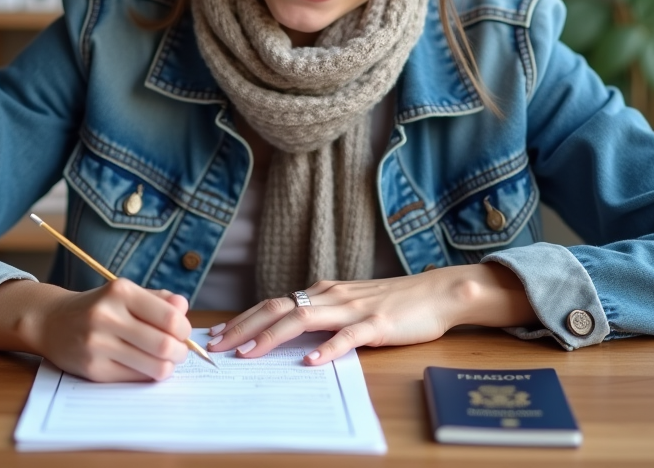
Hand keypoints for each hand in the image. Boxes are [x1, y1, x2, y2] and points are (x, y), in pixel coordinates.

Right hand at [0, 278, 190, 381]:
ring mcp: (97, 345)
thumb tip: (183, 308)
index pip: (170, 317)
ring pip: (154, 366)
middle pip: (164, 345)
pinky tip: (143, 366)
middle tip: (178, 351)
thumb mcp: (125, 294)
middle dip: (180, 352)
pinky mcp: (93, 369)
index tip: (183, 332)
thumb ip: (158, 299)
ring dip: (168, 366)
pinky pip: (135, 378)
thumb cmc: (98, 307)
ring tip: (165, 360)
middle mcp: (106, 316)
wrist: (51, 321)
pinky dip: (147, 375)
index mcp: (120, 291)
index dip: (185, 329)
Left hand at [204, 263, 536, 364]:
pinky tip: (311, 362)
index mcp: (322, 291)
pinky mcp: (377, 322)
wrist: (436, 293)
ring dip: (271, 336)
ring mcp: (353, 308)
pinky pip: (347, 336)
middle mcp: (331, 295)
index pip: (273, 303)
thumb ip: (322, 316)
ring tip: (248, 353)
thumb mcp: (349, 305)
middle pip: (277, 307)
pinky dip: (327, 348)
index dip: (243, 318)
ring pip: (303, 318)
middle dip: (244, 327)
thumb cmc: (393, 302)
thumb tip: (288, 334)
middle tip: (217, 346)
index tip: (217, 334)